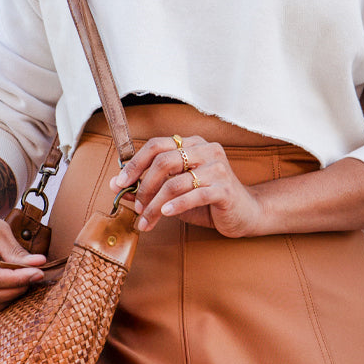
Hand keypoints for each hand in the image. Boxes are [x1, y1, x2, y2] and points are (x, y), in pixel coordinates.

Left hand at [110, 134, 266, 238]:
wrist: (245, 213)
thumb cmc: (208, 201)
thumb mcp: (175, 193)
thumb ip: (149, 187)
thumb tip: (117, 186)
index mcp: (192, 144)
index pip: (157, 145)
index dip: (135, 163)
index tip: (118, 182)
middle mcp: (206, 150)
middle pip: (164, 161)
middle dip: (143, 185)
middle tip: (135, 205)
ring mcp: (217, 168)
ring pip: (175, 183)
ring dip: (155, 205)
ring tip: (146, 219)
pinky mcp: (225, 189)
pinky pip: (193, 195)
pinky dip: (175, 206)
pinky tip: (165, 213)